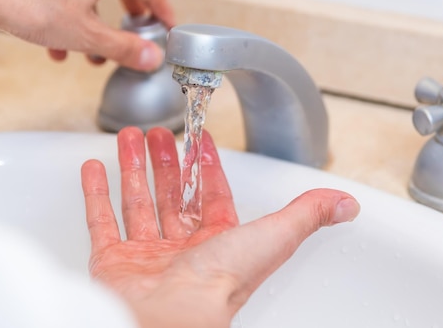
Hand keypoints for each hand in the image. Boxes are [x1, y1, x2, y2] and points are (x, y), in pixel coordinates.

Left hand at [0, 0, 173, 70]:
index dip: (163, 10)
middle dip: (129, 13)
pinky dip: (72, 21)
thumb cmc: (32, 2)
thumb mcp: (88, 35)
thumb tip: (152, 57)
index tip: (168, 25)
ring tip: (94, 53)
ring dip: (98, 24)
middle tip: (136, 31)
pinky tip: (59, 48)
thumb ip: (124, 48)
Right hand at [80, 127, 359, 327]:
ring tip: (129, 137)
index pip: (212, 194)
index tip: (198, 139)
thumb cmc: (220, 283)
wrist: (171, 317)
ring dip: (133, 168)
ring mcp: (144, 255)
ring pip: (138, 201)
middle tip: (159, 132)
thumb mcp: (274, 236)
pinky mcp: (111, 263)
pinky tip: (94, 168)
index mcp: (218, 243)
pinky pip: (101, 222)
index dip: (206, 165)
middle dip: (166, 161)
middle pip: (172, 194)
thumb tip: (347, 204)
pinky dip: (96, 194)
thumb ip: (307, 214)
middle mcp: (181, 249)